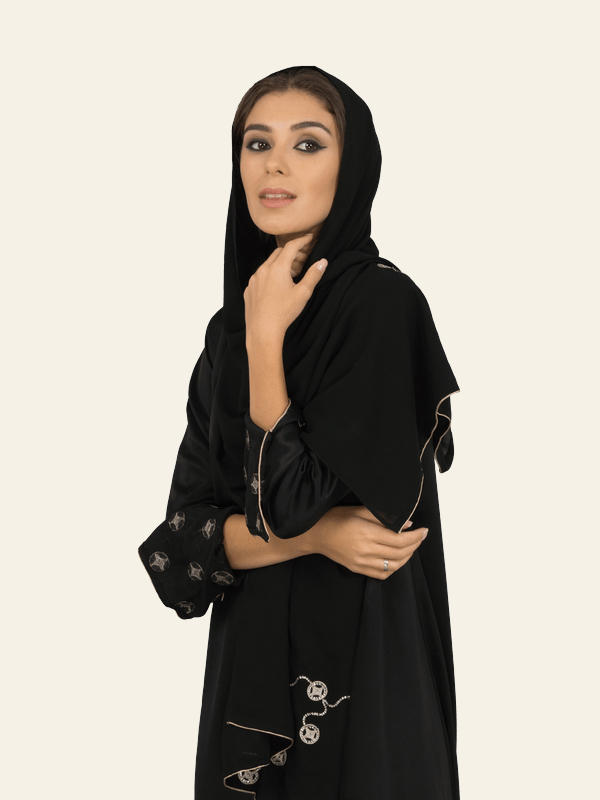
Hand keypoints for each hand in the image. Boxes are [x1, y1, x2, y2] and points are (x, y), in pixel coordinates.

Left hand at [244, 233, 327, 342]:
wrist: (263, 330)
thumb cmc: (283, 313)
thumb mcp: (303, 293)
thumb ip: (313, 275)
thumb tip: (323, 262)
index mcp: (278, 268)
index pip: (291, 247)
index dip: (302, 240)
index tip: (309, 238)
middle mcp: (263, 270)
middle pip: (279, 253)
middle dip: (292, 253)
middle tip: (303, 259)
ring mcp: (254, 279)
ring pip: (268, 264)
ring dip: (281, 264)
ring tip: (292, 274)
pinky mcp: (249, 289)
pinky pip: (260, 276)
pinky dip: (270, 275)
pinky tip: (277, 286)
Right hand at [308, 506, 428, 579]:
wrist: (315, 534)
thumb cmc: (335, 518)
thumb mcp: (360, 510)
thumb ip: (384, 516)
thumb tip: (407, 523)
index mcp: (366, 533)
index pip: (400, 539)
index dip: (415, 536)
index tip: (424, 530)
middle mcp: (365, 550)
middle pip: (400, 553)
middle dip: (415, 544)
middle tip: (421, 536)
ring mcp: (361, 562)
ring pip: (394, 565)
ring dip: (407, 557)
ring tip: (411, 546)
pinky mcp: (357, 569)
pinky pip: (382, 574)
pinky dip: (394, 568)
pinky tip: (397, 558)